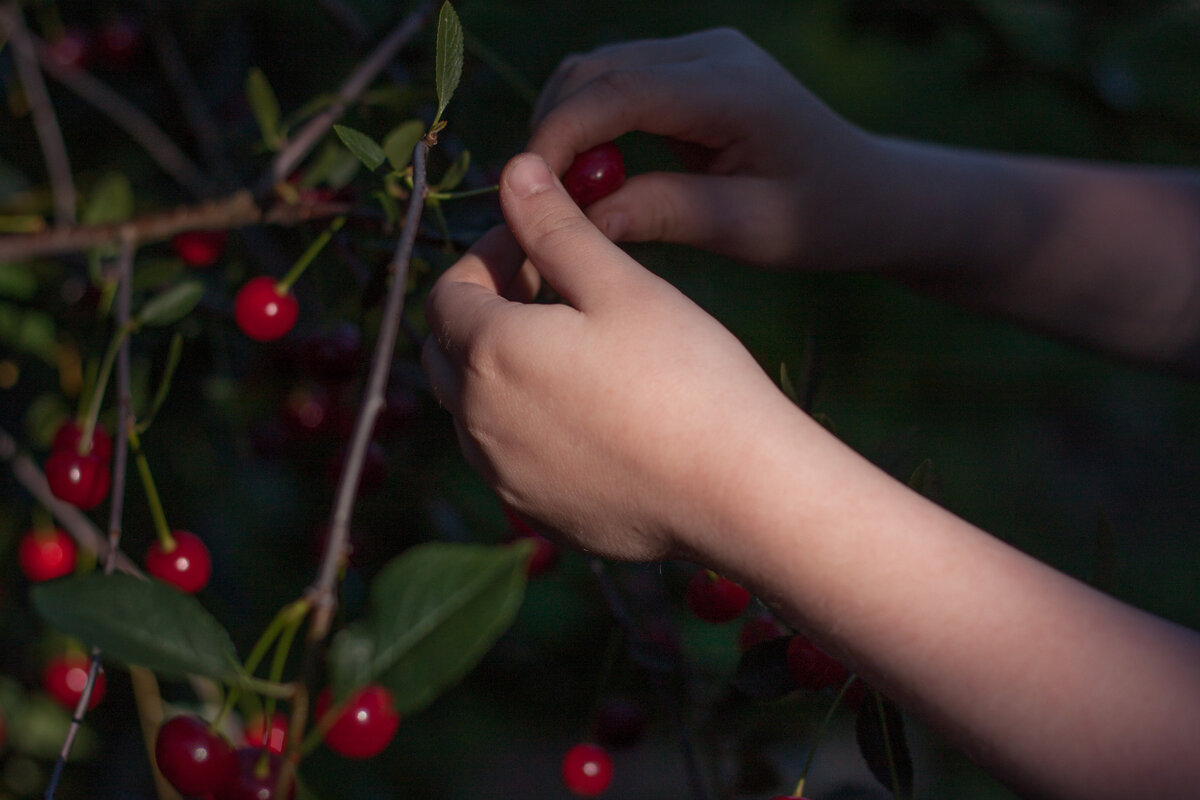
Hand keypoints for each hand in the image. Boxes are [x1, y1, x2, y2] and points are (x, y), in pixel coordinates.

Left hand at [422, 153, 800, 560]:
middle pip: (446, 353)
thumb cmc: (684, 375)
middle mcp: (477, 423)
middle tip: (546, 291)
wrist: (735, 492)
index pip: (447, 293)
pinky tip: (586, 415)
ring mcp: (503, 477)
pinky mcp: (536, 514)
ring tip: (567, 351)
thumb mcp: (619, 285)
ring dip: (498, 371)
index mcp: (490, 353)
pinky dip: (523, 426)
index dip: (486, 258)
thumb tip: (513, 171)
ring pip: (471, 411)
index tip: (535, 247)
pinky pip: (506, 460)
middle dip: (481, 312)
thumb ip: (554, 227)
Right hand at [528, 28, 883, 268]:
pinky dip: (590, 125)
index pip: (617, 92)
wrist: (870, 192)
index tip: (525, 192)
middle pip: (594, 71)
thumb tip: (582, 217)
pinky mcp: (691, 68)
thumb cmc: (820, 218)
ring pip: (596, 72)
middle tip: (541, 205)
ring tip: (567, 196)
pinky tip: (595, 176)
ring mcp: (700, 53)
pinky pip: (617, 84)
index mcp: (732, 89)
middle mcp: (711, 52)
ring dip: (566, 127)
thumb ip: (666, 213)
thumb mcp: (748, 228)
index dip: (559, 137)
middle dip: (553, 133)